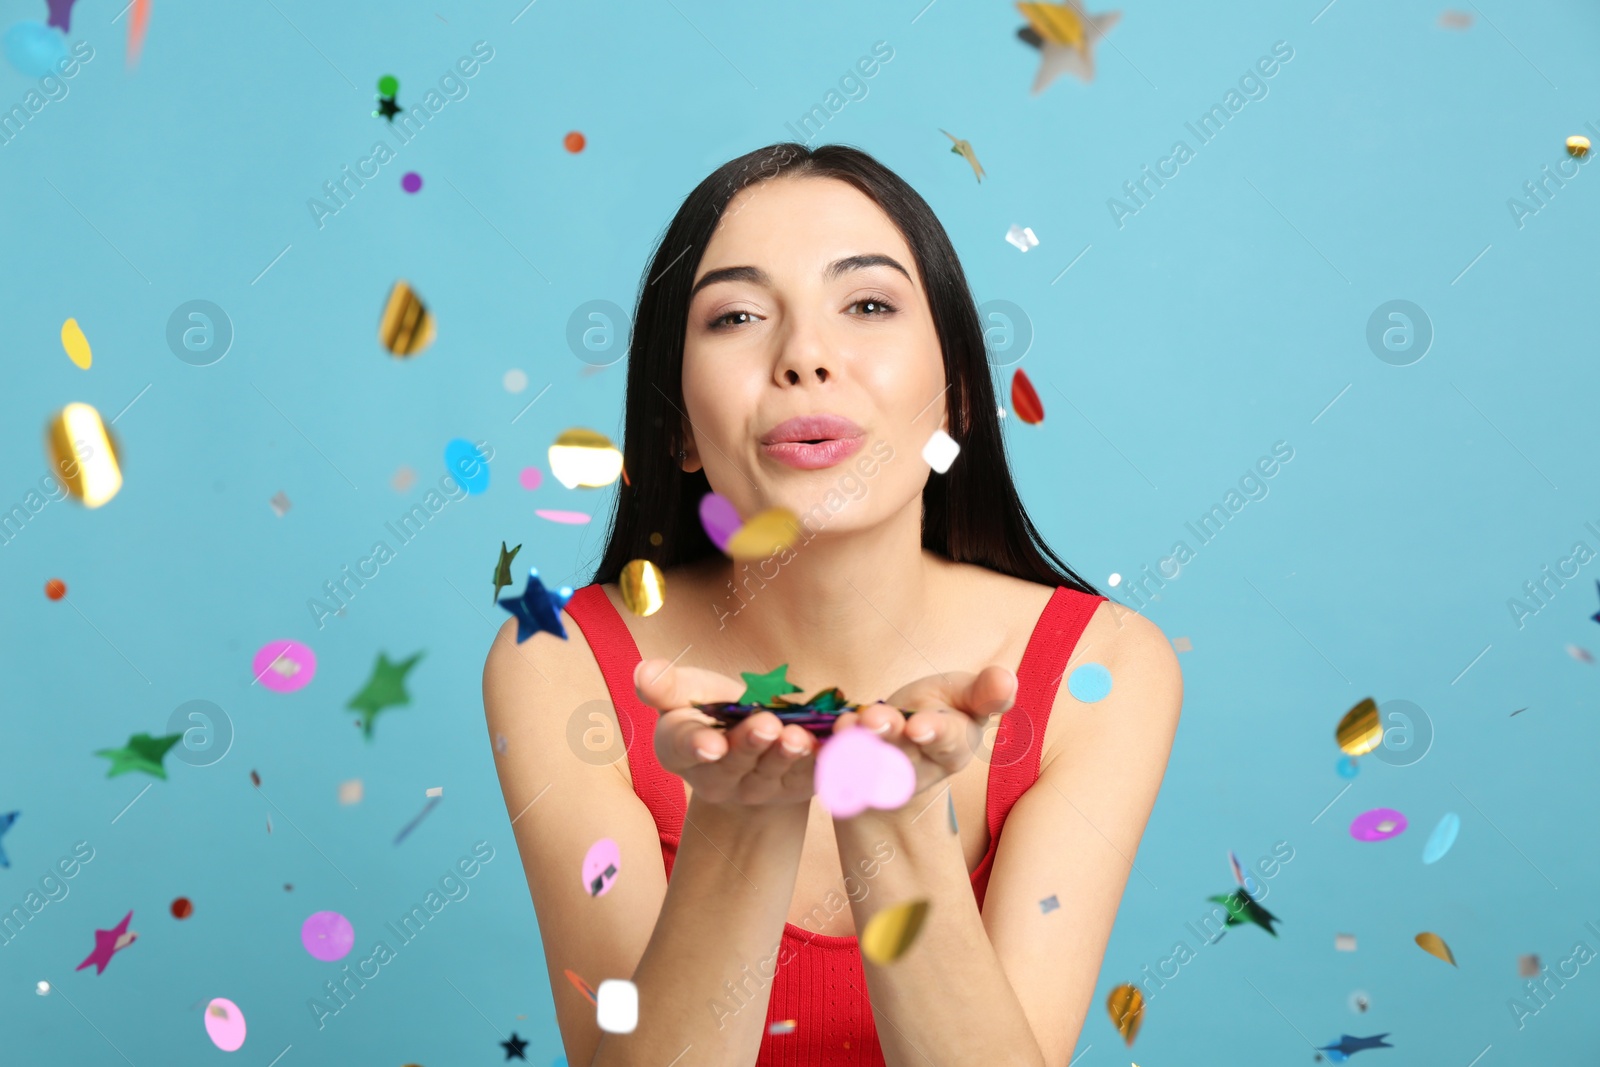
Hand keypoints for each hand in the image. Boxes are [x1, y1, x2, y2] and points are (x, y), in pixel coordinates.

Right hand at [634, 658, 819, 807]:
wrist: (749, 743)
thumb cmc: (710, 708)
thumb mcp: (685, 692)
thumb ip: (666, 685)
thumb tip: (643, 673)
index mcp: (681, 751)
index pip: (684, 749)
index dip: (697, 745)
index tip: (710, 742)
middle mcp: (720, 778)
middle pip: (736, 762)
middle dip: (751, 744)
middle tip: (766, 725)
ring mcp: (760, 787)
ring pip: (777, 771)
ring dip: (791, 754)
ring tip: (800, 736)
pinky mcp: (799, 785)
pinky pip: (817, 772)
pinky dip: (832, 757)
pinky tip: (843, 739)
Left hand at [828, 665, 1017, 801]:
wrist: (901, 746)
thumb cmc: (942, 710)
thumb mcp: (964, 696)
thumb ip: (984, 692)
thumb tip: (1008, 678)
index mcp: (951, 747)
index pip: (947, 741)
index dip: (935, 733)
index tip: (920, 725)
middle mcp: (916, 766)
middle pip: (901, 753)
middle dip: (887, 736)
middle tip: (874, 719)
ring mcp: (878, 775)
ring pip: (864, 762)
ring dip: (852, 746)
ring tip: (843, 727)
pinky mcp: (844, 774)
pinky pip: (830, 765)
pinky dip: (819, 754)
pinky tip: (808, 740)